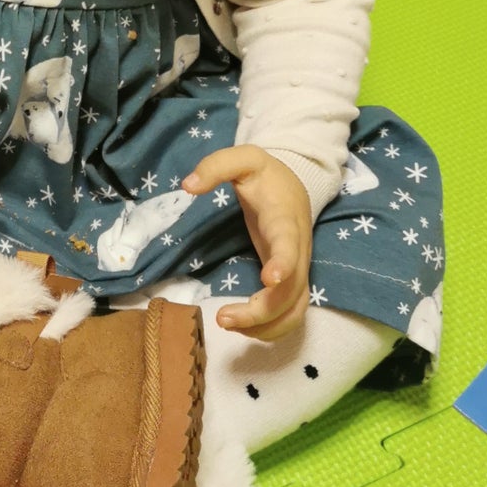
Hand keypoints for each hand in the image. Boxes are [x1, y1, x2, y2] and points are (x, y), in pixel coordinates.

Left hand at [183, 146, 310, 341]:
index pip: (290, 244)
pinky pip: (291, 314)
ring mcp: (299, 269)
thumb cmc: (266, 174)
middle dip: (261, 312)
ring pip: (295, 310)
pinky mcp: (293, 281)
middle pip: (291, 291)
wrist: (296, 185)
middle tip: (222, 317)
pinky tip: (241, 326)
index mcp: (284, 219)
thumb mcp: (242, 158)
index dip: (283, 262)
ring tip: (227, 323)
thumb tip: (188, 186)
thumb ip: (216, 166)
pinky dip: (270, 329)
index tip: (270, 279)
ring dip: (265, 327)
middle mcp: (298, 250)